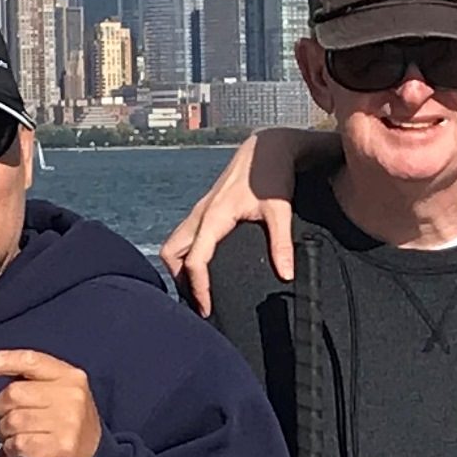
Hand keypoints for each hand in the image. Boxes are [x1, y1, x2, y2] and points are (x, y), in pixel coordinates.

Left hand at [0, 349, 102, 456]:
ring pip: (13, 421)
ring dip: (5, 432)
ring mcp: (67, 423)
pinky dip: (11, 449)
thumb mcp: (60, 392)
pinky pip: (17, 444)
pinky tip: (20, 450)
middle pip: (14, 393)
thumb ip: (32, 380)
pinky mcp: (59, 448)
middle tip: (7, 418)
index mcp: (70, 377)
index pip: (29, 360)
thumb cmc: (68, 422)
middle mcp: (71, 397)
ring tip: (15, 436)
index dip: (0, 361)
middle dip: (1, 408)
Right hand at [159, 130, 302, 315]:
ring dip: (179, 268)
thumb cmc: (273, 175)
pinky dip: (186, 256)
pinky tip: (204, 270)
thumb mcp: (280, 209)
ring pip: (174, 244)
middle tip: (199, 304)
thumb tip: (285, 275)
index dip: (198, 288)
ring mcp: (200, 210)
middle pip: (171, 253)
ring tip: (198, 291)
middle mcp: (200, 213)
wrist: (268, 146)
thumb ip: (282, 243)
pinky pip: (184, 237)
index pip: (194, 260)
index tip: (208, 310)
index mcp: (214, 216)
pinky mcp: (206, 209)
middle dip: (180, 280)